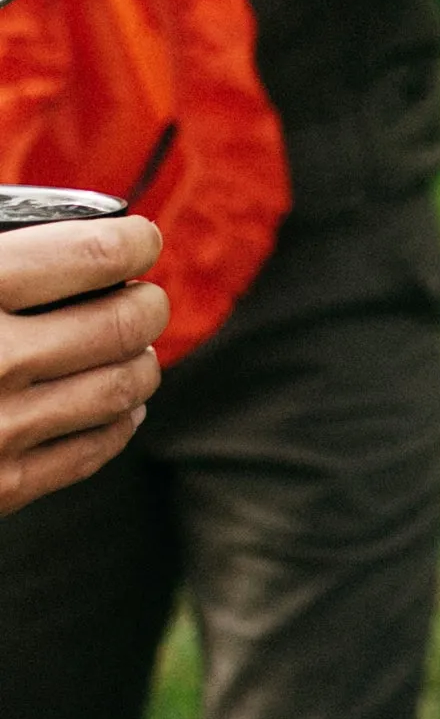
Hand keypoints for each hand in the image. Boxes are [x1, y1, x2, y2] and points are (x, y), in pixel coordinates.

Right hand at [0, 216, 167, 512]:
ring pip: (125, 386)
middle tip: (142, 300)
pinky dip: (118, 419)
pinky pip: (97, 446)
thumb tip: (84, 232)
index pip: (96, 252)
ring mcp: (0, 428)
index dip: (135, 242)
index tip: (140, 242)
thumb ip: (3, 255)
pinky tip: (112, 403)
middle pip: (127, 322)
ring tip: (129, 350)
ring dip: (141, 362)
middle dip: (147, 305)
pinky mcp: (3, 487)